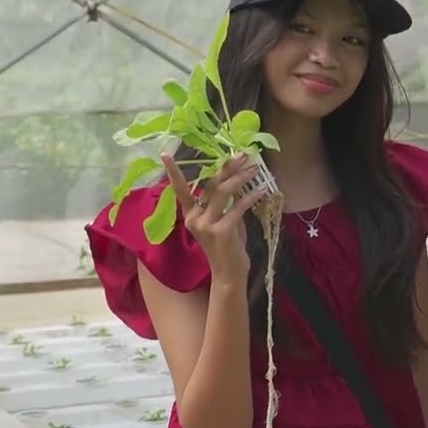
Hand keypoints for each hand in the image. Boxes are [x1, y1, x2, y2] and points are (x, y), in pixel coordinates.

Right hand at [162, 153, 268, 282]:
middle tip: (242, 155)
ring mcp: (206, 225)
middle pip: (210, 185)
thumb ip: (225, 202)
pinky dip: (251, 196)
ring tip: (254, 169)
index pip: (180, 189)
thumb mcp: (223, 220)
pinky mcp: (221, 231)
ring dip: (240, 177)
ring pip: (222, 192)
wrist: (229, 273)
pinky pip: (238, 207)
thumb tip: (235, 177)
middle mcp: (194, 218)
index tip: (165, 153)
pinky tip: (261, 190)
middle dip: (227, 167)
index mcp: (190, 214)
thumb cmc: (227, 246)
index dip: (174, 172)